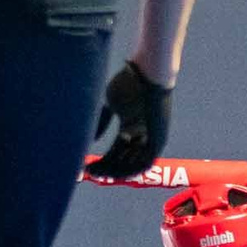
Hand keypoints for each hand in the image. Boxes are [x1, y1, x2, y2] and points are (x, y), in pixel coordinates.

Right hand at [85, 61, 171, 180]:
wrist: (147, 74)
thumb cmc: (128, 82)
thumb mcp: (110, 104)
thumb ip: (101, 122)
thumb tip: (92, 141)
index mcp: (131, 126)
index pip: (116, 150)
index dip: (102, 161)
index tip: (87, 168)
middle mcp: (142, 135)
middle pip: (123, 160)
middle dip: (107, 169)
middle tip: (91, 173)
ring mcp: (151, 138)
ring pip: (133, 164)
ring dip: (116, 171)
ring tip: (99, 172)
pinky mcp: (159, 140)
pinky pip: (145, 164)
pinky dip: (130, 170)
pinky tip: (114, 172)